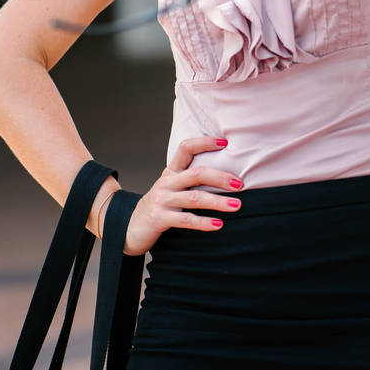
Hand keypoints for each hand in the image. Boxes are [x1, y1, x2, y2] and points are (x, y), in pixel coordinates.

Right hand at [106, 136, 242, 255]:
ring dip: (218, 202)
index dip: (204, 142)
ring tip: (237, 205)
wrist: (130, 227)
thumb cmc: (160, 206)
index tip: (225, 143)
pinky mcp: (160, 218)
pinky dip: (203, 222)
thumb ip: (190, 180)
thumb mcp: (171, 188)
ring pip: (194, 198)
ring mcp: (162, 200)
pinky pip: (185, 219)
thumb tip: (226, 176)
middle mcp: (166, 182)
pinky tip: (218, 224)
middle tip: (240, 184)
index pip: (186, 148)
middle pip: (196, 173)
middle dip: (220, 177)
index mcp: (171, 171)